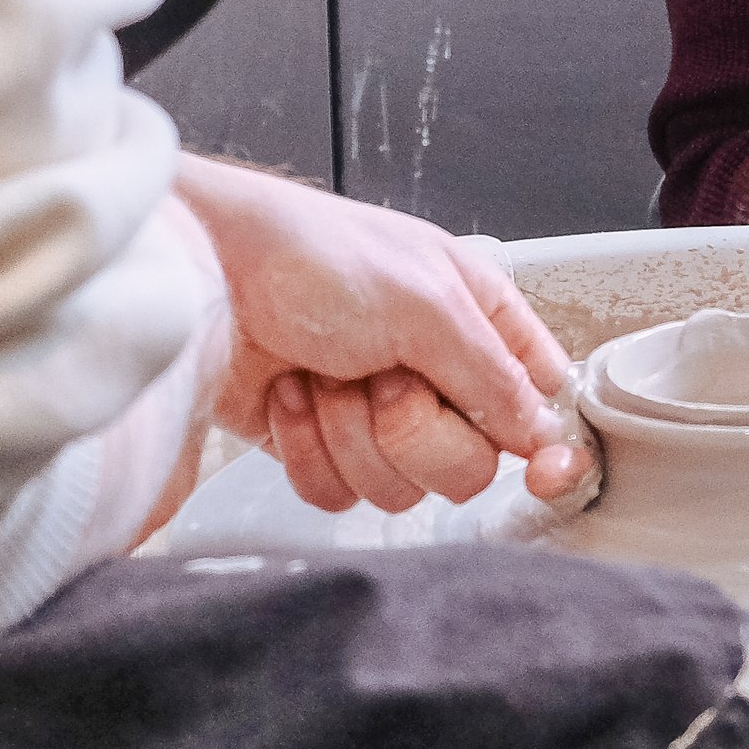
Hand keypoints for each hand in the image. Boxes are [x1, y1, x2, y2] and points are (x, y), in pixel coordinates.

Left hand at [175, 156, 594, 516]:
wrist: (200, 274)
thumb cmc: (309, 255)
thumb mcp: (424, 302)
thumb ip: (492, 375)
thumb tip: (538, 432)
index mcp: (477, 320)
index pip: (540, 400)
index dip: (547, 442)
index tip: (546, 471)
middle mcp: (435, 372)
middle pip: (470, 466)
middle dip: (415, 431)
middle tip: (381, 378)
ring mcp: (375, 414)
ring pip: (400, 488)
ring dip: (351, 436)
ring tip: (324, 374)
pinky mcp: (318, 445)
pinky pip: (336, 494)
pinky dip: (306, 449)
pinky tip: (290, 395)